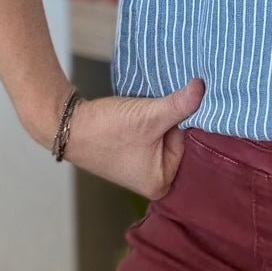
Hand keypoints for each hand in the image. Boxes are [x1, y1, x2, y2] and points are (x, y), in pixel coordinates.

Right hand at [52, 78, 205, 200]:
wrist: (68, 126)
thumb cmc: (107, 129)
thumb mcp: (150, 115)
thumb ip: (181, 104)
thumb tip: (204, 87)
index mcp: (163, 183)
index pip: (192, 146)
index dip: (191, 121)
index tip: (195, 101)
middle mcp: (155, 181)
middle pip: (181, 142)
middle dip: (179, 120)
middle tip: (178, 99)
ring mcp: (143, 167)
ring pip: (167, 135)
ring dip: (165, 118)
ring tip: (161, 102)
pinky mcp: (133, 153)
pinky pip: (154, 134)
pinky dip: (153, 120)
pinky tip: (148, 108)